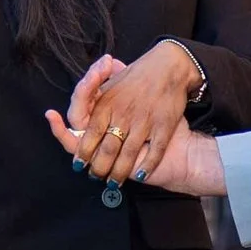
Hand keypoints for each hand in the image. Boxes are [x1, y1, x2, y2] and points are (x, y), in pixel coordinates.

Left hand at [56, 42, 201, 183]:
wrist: (170, 67)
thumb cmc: (140, 74)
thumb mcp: (112, 84)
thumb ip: (96, 100)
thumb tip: (80, 119)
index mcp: (107, 103)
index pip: (89, 134)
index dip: (83, 152)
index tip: (79, 164)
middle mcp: (123, 114)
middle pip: (106, 149)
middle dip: (99, 167)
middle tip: (95, 176)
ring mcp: (144, 121)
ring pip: (128, 155)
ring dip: (119, 172)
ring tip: (114, 182)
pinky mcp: (163, 126)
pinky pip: (154, 152)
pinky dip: (146, 166)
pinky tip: (140, 175)